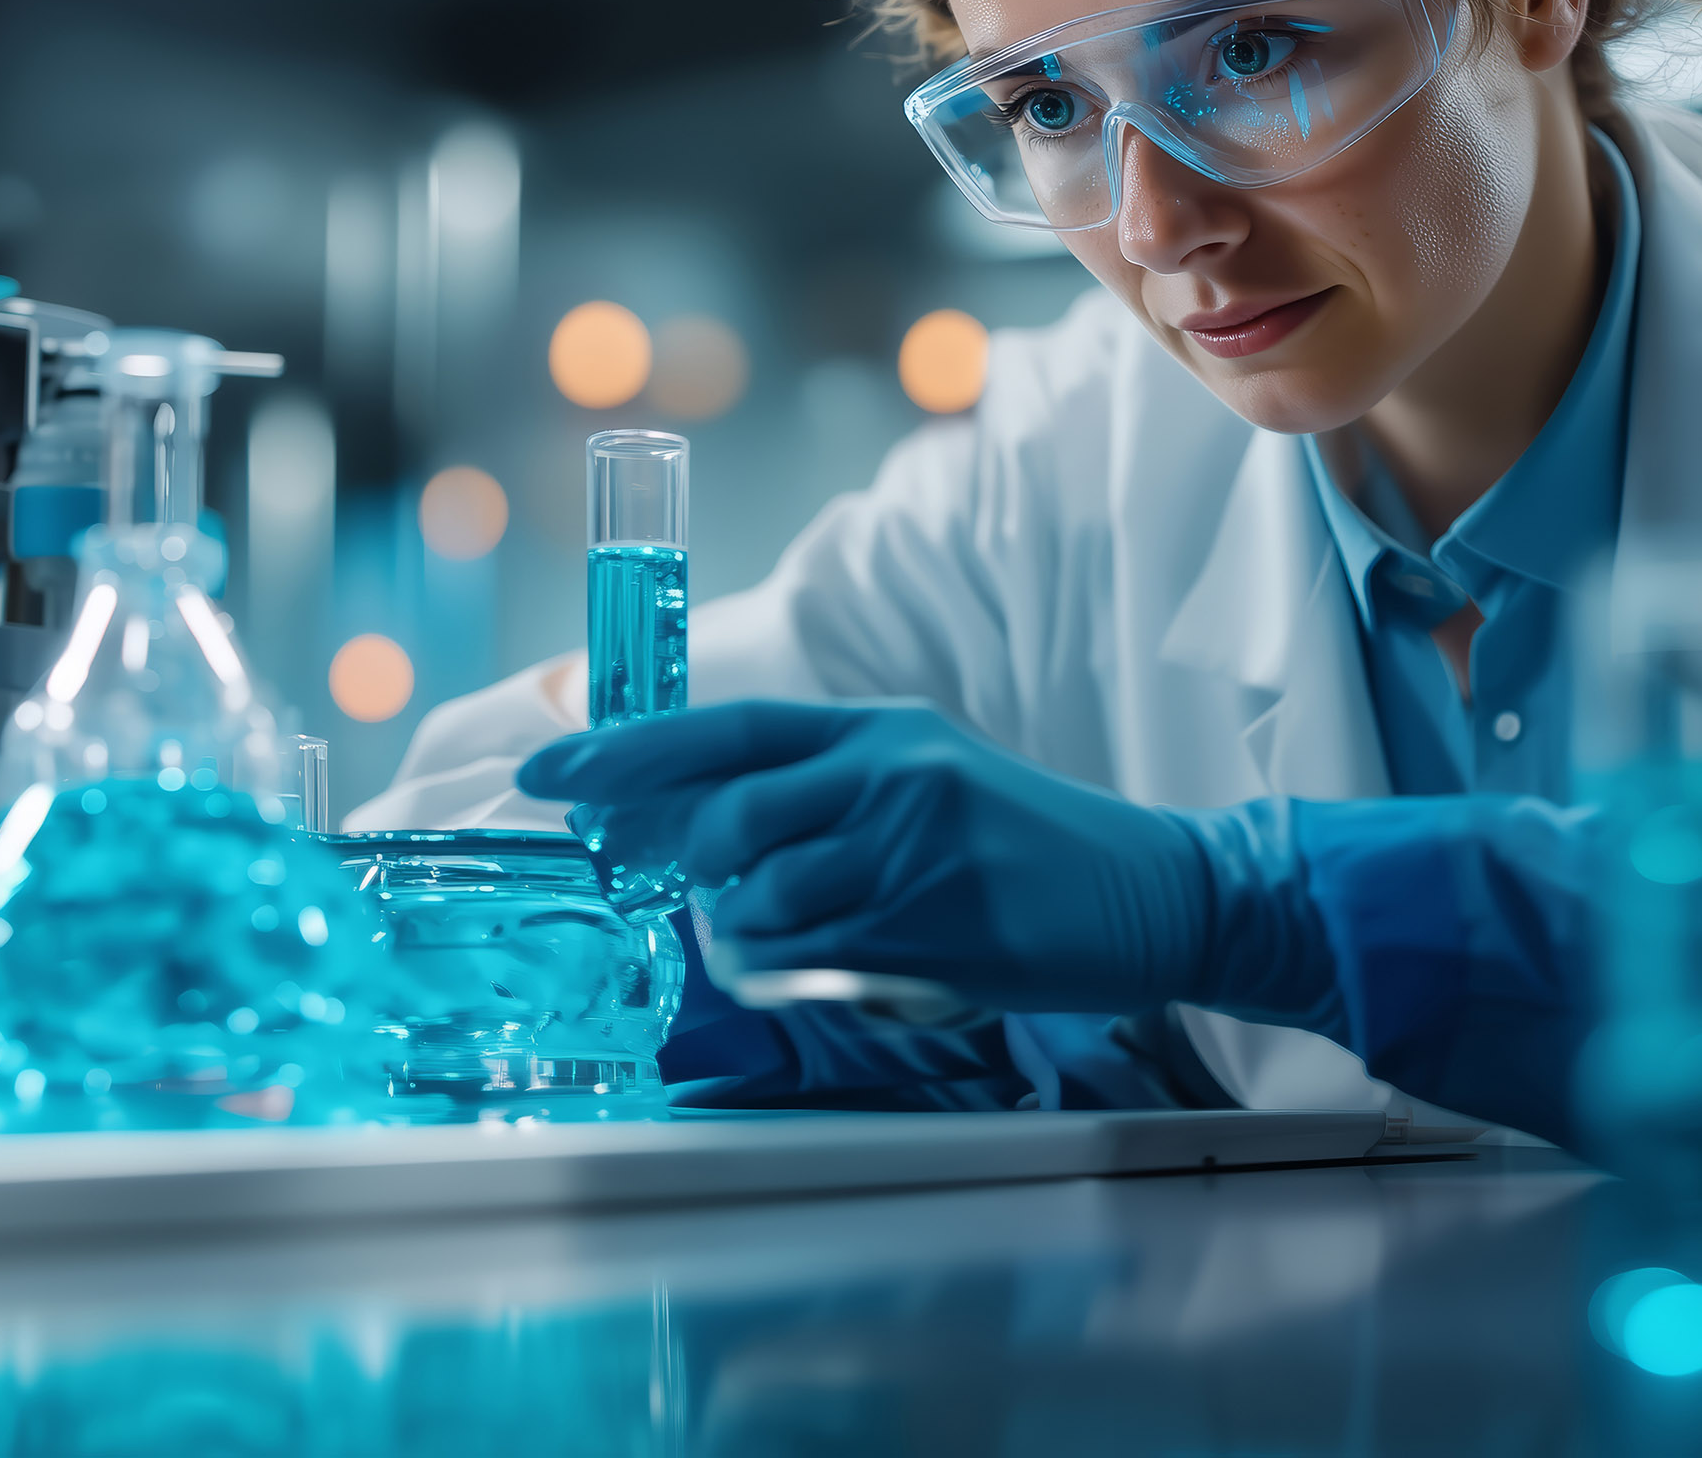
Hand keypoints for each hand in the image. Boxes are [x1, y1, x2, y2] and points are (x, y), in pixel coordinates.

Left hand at [517, 700, 1332, 1019]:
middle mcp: (889, 772)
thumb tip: (692, 838)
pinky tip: (823, 964)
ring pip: (764, 898)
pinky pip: (818, 956)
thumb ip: (817, 798)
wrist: (1150, 890)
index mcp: (877, 730)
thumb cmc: (1019, 848)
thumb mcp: (918, 785)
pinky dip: (795, 970)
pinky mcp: (938, 920)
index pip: (726, 730)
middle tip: (651, 881)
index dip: (629, 752)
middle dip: (672, 858)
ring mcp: (914, 846)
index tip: (551, 774)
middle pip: (728, 813)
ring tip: (780, 939)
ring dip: (743, 934)